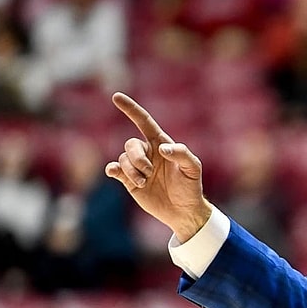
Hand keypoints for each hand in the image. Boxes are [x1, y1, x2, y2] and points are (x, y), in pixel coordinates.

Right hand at [105, 92, 211, 241]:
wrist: (183, 211)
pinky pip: (115, 169)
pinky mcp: (129, 181)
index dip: (131, 109)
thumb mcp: (193, 168)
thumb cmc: (190, 186)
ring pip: (123, 159)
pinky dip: (113, 169)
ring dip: (132, 170)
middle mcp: (147, 153)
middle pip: (131, 144)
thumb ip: (181, 154)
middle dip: (137, 158)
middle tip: (149, 172)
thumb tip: (162, 148)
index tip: (116, 97)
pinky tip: (115, 172)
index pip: (144, 122)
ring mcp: (137, 167)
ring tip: (144, 182)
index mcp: (161, 144)